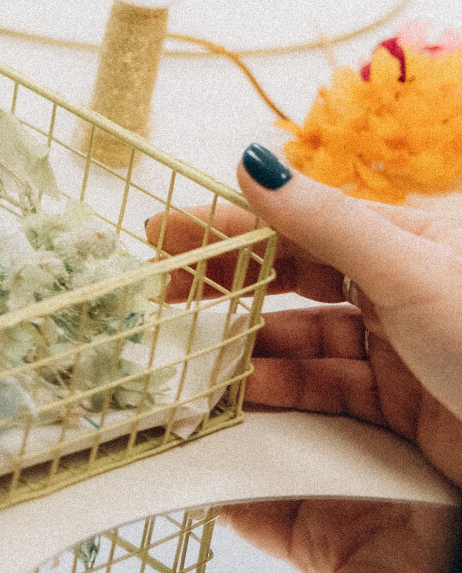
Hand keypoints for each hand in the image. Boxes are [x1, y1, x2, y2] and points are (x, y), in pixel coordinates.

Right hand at [146, 146, 461, 482]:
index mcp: (407, 244)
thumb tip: (251, 161)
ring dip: (247, 345)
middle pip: (293, 280)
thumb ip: (325, 222)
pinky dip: (277, 392)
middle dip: (227, 284)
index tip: (162, 231)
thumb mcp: (410, 273)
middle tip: (163, 295)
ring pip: (302, 341)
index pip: (299, 224)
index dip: (230, 224)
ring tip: (194, 355)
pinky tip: (241, 395)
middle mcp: (399, 292)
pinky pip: (321, 392)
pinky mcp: (397, 411)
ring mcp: (397, 353)